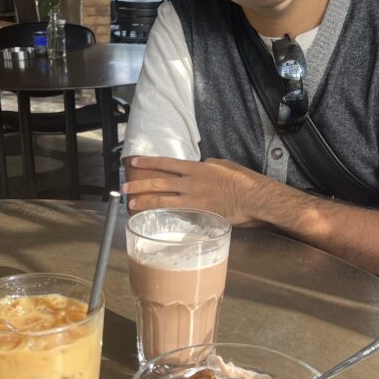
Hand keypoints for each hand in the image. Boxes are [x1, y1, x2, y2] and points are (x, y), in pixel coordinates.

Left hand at [123, 156, 264, 225]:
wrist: (254, 197)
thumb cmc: (241, 180)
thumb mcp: (221, 165)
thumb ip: (205, 166)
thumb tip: (197, 167)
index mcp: (196, 167)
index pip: (166, 163)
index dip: (148, 162)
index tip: (134, 162)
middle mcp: (191, 182)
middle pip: (159, 182)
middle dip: (139, 184)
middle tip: (124, 187)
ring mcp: (194, 199)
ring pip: (164, 199)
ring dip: (145, 202)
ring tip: (131, 204)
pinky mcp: (199, 213)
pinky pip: (177, 213)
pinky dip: (164, 214)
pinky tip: (154, 216)